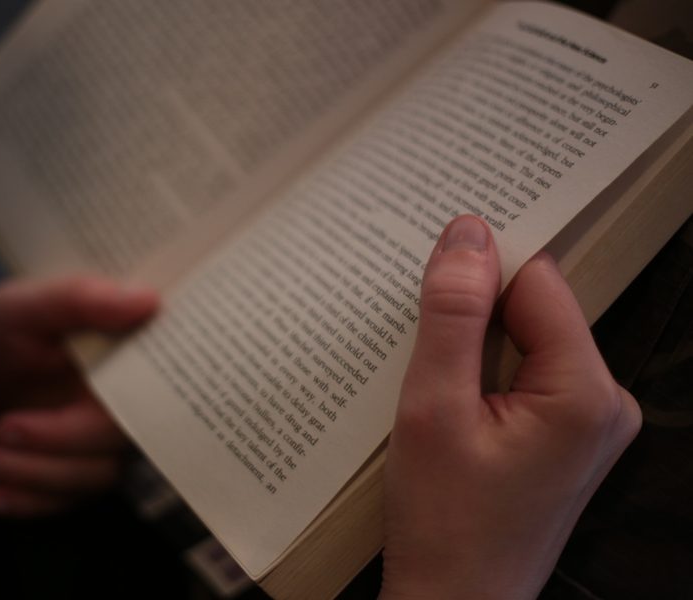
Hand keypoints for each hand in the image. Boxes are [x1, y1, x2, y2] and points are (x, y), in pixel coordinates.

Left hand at [0, 277, 156, 516]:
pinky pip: (67, 503)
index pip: (160, 379)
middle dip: (60, 440)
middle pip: (122, 435)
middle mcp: (125, 401)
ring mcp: (102, 443)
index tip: (88, 394)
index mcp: (126, 354)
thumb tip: (149, 300)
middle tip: (3, 426)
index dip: (142, 395)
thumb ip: (80, 300)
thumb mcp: (20, 308)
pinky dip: (26, 501)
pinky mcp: (76, 476)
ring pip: (95, 475)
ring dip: (33, 472)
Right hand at [379, 216, 640, 598]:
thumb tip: (467, 232)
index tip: (427, 268)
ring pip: (524, 340)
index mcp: (587, 392)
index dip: (479, 268)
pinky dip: (482, 368)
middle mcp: (604, 402)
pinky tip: (445, 389)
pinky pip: (524, 373)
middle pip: (534, 310)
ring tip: (425, 362)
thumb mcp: (433, 409)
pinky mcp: (564, 437)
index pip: (536, 283)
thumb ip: (453, 316)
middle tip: (415, 318)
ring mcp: (587, 423)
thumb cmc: (442, 521)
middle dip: (473, 307)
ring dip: (472, 339)